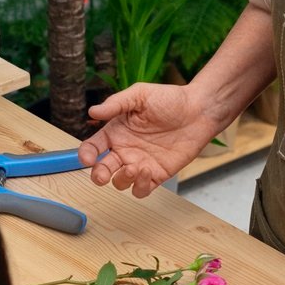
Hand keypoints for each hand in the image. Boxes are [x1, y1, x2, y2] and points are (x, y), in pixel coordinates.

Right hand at [78, 83, 218, 197]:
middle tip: (101, 175)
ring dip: (122, 179)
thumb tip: (92, 111)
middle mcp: (125, 150)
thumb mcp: (139, 95)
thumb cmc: (169, 99)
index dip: (86, 154)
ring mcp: (140, 164)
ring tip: (133, 167)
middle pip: (102, 170)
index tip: (87, 158)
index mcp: (116, 132)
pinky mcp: (157, 174)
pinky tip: (147, 171)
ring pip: (120, 182)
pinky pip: (141, 189)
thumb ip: (115, 104)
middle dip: (98, 175)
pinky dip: (140, 185)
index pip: (93, 147)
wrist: (198, 110)